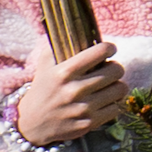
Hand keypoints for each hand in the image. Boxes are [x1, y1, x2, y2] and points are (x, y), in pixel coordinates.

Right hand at [15, 39, 130, 147]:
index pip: (100, 52)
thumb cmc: (43, 88)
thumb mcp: (45, 65)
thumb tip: (75, 28)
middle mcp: (74, 90)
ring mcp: (82, 109)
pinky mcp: (88, 124)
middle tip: (110, 69)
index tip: (109, 49)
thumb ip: (58, 45)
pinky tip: (104, 101)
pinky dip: (113, 104)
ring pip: (120, 89)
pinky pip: (116, 109)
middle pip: (116, 70)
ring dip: (117, 86)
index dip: (110, 48)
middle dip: (115, 67)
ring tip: (108, 85)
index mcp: (64, 72)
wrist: (31, 123)